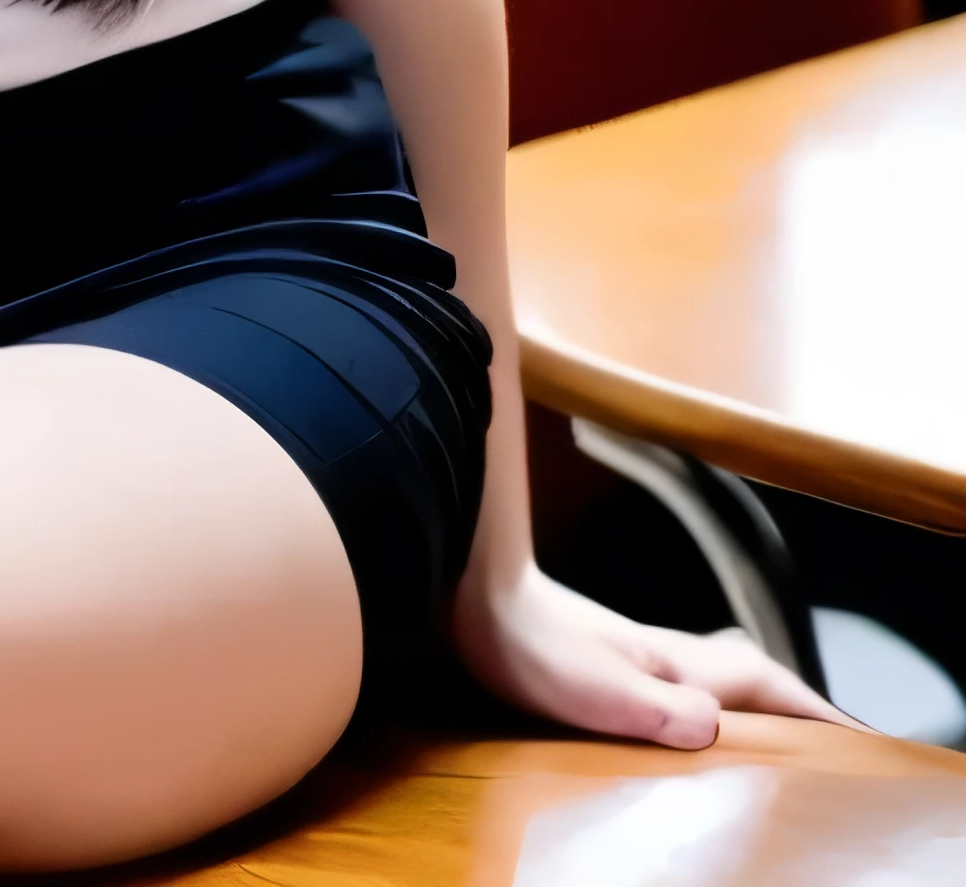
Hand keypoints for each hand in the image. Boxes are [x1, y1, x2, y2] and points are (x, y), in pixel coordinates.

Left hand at [452, 557, 850, 747]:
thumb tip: (715, 729)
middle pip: (751, 675)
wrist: (475, 592)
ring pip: (716, 677)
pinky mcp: (605, 663)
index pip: (765, 685)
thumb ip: (659, 709)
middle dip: (794, 705)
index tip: (857, 739)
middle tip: (829, 739)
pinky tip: (691, 723)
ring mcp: (636, 655)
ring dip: (753, 703)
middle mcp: (666, 655)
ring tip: (777, 739)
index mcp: (676, 663)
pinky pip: (681, 685)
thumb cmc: (529, 640)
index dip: (813, 713)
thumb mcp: (599, 689)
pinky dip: (708, 703)